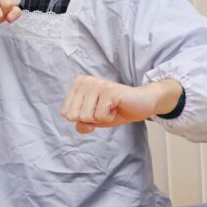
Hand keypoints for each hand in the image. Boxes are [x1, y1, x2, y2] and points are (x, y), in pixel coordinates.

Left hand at [60, 77, 182, 133]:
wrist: (140, 105)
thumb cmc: (115, 110)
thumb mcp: (93, 121)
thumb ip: (81, 125)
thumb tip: (83, 124)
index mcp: (78, 84)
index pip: (66, 113)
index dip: (83, 119)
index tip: (96, 110)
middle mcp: (86, 81)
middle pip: (74, 116)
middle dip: (91, 119)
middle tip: (104, 110)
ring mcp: (97, 84)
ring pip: (86, 117)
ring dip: (101, 118)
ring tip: (111, 108)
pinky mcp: (109, 91)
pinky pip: (100, 116)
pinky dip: (110, 117)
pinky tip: (117, 107)